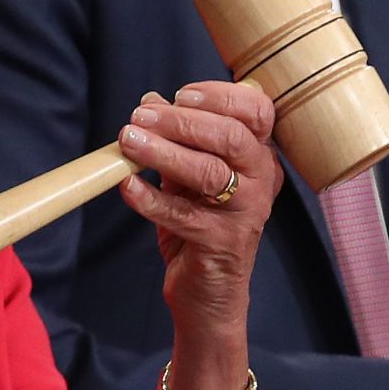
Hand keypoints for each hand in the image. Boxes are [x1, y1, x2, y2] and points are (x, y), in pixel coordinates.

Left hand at [117, 81, 280, 389]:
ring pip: (208, 172)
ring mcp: (246, 213)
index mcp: (258, 156)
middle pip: (231, 136)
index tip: (179, 95)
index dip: (219, 96)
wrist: (207, 294)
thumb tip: (151, 101)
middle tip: (138, 118)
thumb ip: (176, 140)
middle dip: (181, 122)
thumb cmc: (200, 226)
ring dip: (162, 153)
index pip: (256, 111)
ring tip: (127, 142)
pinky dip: (151, 198)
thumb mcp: (188, 177)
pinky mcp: (222, 243)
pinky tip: (127, 186)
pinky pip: (183, 215)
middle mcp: (261, 181)